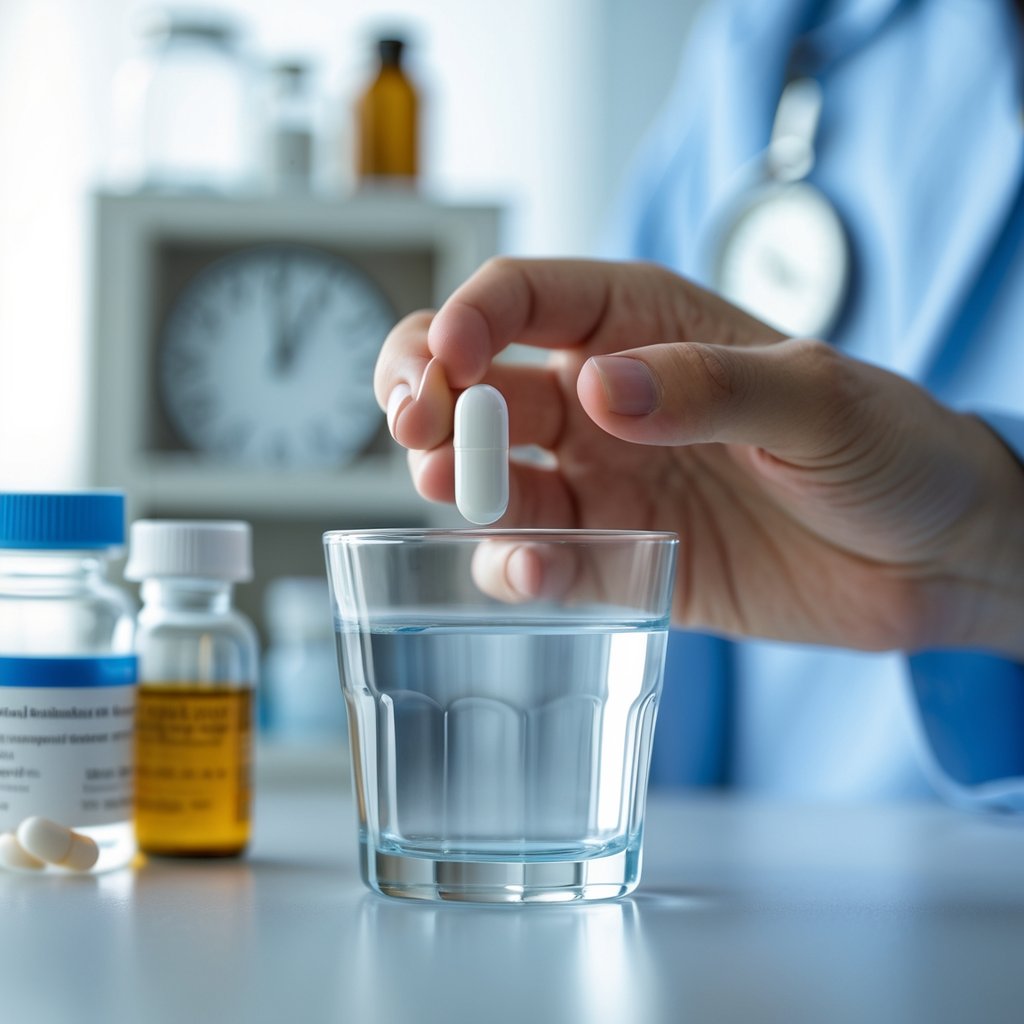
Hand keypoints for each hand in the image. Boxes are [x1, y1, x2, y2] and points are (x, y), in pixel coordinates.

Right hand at [374, 258, 1023, 657]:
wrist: (934, 557)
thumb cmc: (893, 448)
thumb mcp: (819, 398)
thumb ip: (710, 387)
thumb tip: (601, 391)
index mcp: (644, 326)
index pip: (522, 297)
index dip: (467, 321)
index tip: (447, 365)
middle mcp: (606, 399)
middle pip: (477, 381)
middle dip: (428, 394)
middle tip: (418, 427)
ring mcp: (606, 480)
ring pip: (494, 474)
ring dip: (458, 483)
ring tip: (457, 497)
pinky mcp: (618, 556)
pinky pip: (543, 558)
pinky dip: (517, 567)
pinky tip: (528, 573)